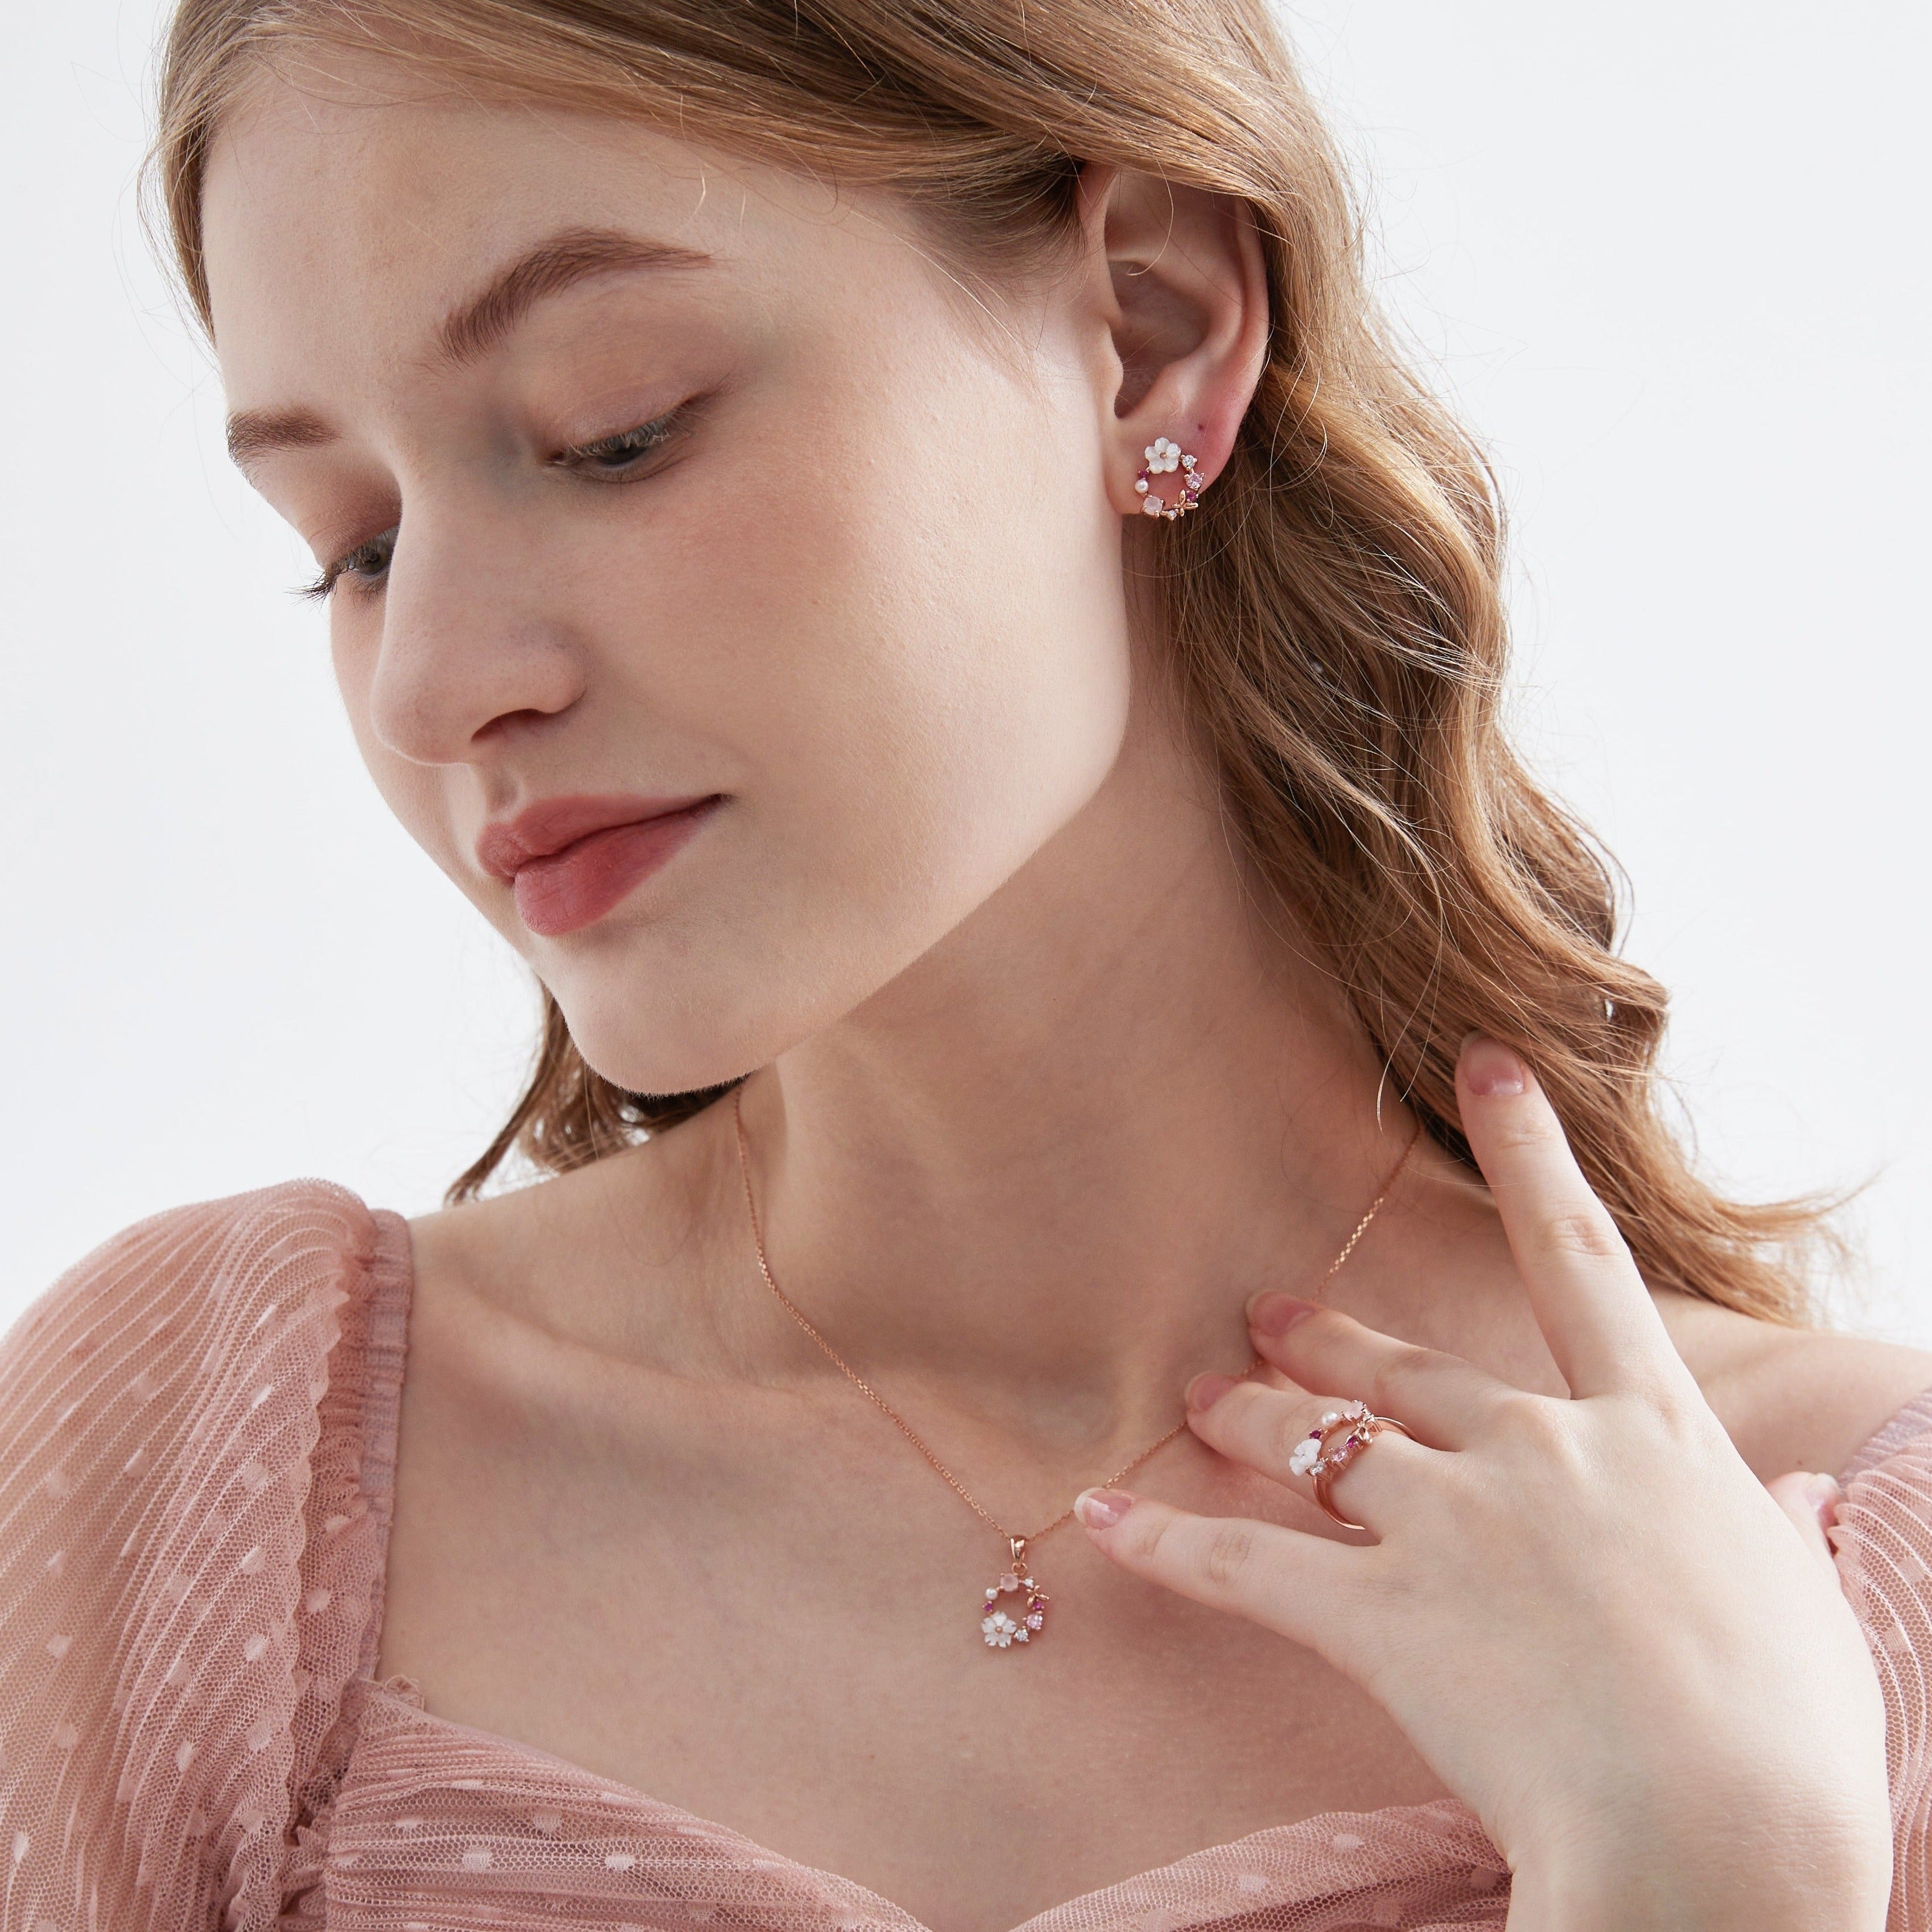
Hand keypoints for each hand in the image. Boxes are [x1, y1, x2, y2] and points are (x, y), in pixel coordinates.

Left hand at [1074, 1037, 1891, 1930]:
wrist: (1722, 1834)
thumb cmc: (1786, 1740)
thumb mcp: (1800, 1610)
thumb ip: (1770, 1531)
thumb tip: (1782, 1494)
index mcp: (1650, 1439)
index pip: (1579, 1263)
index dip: (1530, 1154)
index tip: (1486, 1067)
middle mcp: (1539, 1454)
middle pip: (1411, 1373)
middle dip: (1333, 1342)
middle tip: (1269, 1315)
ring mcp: (1453, 1527)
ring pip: (1325, 1447)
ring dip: (1258, 1418)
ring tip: (1202, 1398)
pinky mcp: (1383, 1615)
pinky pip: (1248, 1566)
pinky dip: (1168, 1541)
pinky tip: (1104, 1517)